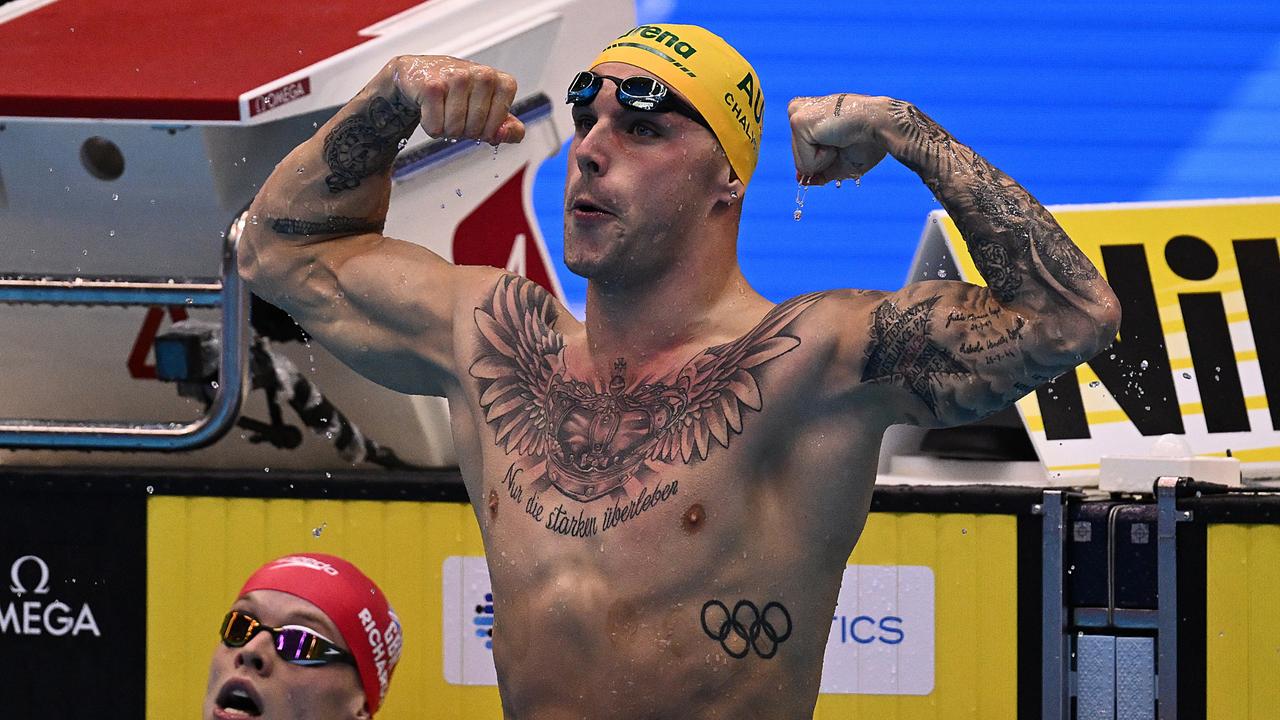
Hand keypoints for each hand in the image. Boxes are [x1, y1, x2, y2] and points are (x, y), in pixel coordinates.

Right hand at [389, 55, 525, 144]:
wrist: (421, 73)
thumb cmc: (460, 93)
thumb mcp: (492, 111)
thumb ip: (510, 129)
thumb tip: (503, 134)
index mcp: (502, 82)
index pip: (498, 126)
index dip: (486, 131)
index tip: (479, 118)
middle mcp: (483, 74)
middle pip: (475, 129)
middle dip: (464, 130)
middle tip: (458, 114)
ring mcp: (457, 77)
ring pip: (454, 129)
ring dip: (446, 128)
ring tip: (444, 110)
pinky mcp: (432, 85)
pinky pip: (435, 126)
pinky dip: (430, 126)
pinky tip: (430, 108)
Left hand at [788, 93, 888, 184]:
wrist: (879, 124)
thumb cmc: (866, 140)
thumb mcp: (840, 160)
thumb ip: (820, 170)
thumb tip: (803, 180)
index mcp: (807, 114)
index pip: (802, 154)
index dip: (821, 161)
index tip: (840, 142)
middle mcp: (798, 110)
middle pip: (799, 160)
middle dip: (824, 161)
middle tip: (842, 139)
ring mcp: (795, 114)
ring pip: (801, 164)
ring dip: (824, 159)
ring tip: (839, 138)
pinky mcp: (797, 122)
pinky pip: (804, 163)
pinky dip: (823, 159)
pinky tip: (835, 138)